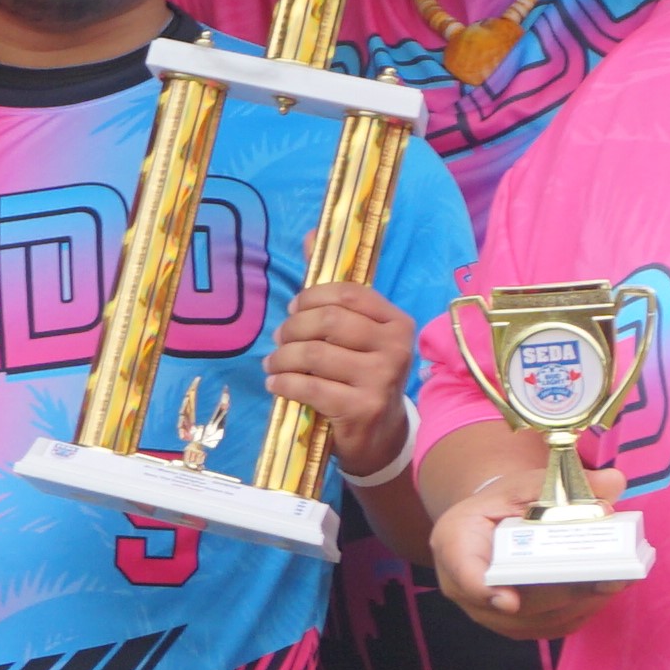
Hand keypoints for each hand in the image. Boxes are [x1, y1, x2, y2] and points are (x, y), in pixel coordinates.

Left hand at [262, 280, 420, 483]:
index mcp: (397, 322)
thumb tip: (312, 234)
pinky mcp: (362, 408)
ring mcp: (382, 378)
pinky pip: (309, 386)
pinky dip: (284, 383)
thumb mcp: (356, 334)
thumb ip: (333, 289)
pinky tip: (276, 384)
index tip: (293, 310)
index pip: (347, 293)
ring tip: (273, 365)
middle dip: (292, 328)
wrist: (379, 436)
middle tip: (279, 340)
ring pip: (313, 354)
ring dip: (281, 358)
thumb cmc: (361, 376)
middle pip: (327, 321)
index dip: (310, 297)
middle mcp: (396, 347)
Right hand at [430, 476, 630, 643]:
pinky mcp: (511, 625)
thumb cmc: (506, 503)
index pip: (463, 570)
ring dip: (576, 604)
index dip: (483, 589)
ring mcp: (485, 611)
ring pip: (534, 620)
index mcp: (456, 540)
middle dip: (562, 592)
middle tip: (602, 579)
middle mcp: (462, 584)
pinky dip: (578, 612)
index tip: (509, 601)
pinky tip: (602, 593)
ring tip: (612, 584)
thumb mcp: (529, 484)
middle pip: (512, 602)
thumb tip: (614, 481)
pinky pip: (547, 627)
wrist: (493, 524)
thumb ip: (567, 483)